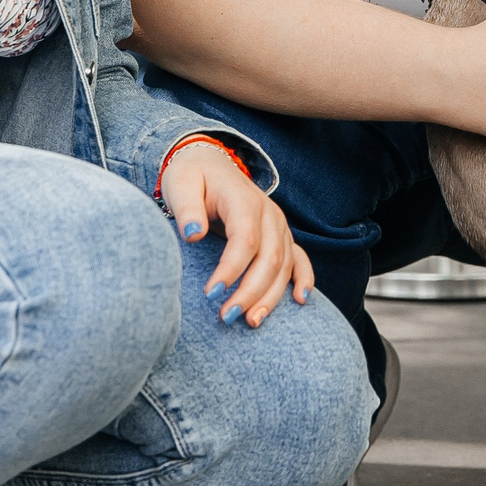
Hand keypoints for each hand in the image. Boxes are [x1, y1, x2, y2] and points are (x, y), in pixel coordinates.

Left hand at [162, 140, 313, 328]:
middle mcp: (268, 213)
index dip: (231, 269)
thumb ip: (186, 207)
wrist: (210, 163)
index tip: (211, 294)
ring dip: (271, 296)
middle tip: (227, 317)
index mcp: (243, 200)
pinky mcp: (281, 235)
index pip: (245, 239)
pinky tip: (300, 301)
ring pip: (284, 265)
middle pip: (269, 257)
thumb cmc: (192, 177)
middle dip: (250, 292)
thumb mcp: (180, 184)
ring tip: (251, 322)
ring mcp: (278, 225)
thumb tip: (193, 233)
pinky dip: (304, 279)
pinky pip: (300, 258)